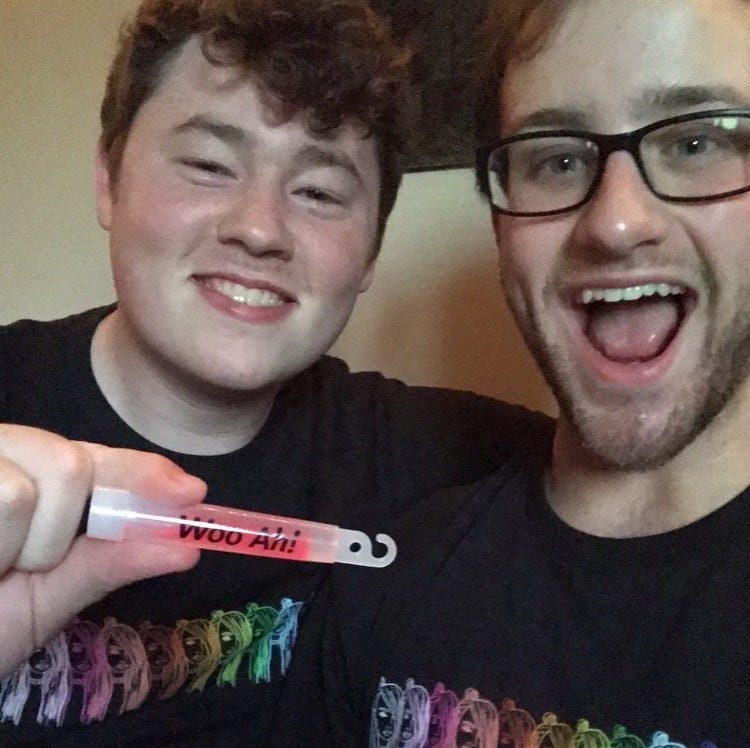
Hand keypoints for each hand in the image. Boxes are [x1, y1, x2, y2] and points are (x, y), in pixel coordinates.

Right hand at [0, 424, 205, 676]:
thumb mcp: (43, 602)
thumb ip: (109, 566)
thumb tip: (188, 548)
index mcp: (33, 480)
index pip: (98, 460)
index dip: (144, 471)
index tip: (192, 493)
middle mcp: (3, 458)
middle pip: (69, 464)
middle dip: (57, 530)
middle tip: (17, 566)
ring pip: (25, 489)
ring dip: (14, 548)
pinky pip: (2, 498)